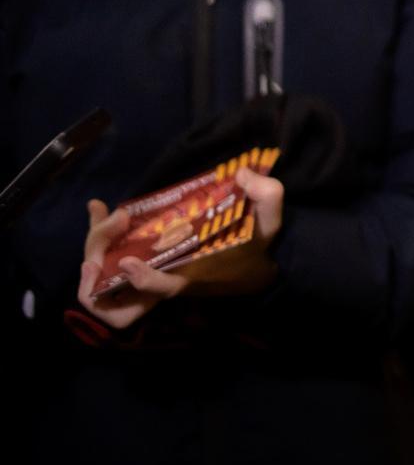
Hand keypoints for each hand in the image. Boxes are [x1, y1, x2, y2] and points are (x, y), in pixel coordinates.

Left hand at [76, 169, 285, 329]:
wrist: (249, 270)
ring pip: (102, 277)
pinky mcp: (140, 262)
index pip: (163, 290)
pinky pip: (105, 259)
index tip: (130, 262)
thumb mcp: (269, 225)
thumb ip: (267, 198)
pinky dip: (98, 237)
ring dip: (94, 247)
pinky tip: (99, 206)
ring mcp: (145, 274)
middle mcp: (160, 282)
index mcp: (191, 278)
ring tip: (100, 212)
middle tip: (114, 221)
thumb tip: (243, 174)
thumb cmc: (254, 250)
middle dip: (102, 256)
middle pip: (114, 290)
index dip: (142, 281)